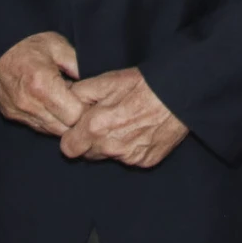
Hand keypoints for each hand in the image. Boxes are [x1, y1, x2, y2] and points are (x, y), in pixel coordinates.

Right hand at [0, 32, 84, 135]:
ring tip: (63, 102)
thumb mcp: (58, 45)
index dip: (84, 108)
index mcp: (43, 85)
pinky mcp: (10, 114)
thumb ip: (77, 64)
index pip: (74, 115)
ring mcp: (18, 111)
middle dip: (74, 118)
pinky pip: (36, 126)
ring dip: (60, 121)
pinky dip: (46, 120)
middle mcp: (29, 104)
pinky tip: (50, 104)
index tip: (86, 98)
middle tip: (78, 102)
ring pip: (49, 131)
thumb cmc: (27, 43)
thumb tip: (91, 83)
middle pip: (63, 129)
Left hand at [60, 68, 188, 167]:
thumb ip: (79, 93)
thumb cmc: (141, 85)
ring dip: (110, 145)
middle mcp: (110, 147)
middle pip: (87, 155)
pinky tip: (139, 130)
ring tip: (124, 123)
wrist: (177, 94)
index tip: (80, 127)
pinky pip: (129, 159)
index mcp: (96, 127)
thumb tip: (64, 99)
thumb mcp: (106, 81)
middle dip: (90, 141)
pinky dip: (130, 148)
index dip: (72, 137)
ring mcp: (129, 157)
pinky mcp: (145, 162)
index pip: (68, 149)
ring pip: (108, 157)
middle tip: (103, 122)